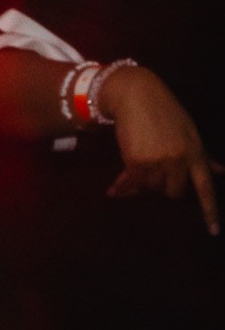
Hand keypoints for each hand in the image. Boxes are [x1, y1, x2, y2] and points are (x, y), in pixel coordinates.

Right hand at [100, 65, 221, 234]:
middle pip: (174, 192)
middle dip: (164, 185)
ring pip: (151, 188)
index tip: (214, 232)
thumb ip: (203, 157)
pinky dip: (124, 185)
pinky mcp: (137, 163)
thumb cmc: (166, 112)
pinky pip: (133, 184)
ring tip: (137, 164)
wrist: (138, 96)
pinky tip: (114, 189)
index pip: (206, 187)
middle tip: (155, 168)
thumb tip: (221, 171)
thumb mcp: (190, 133)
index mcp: (195, 153)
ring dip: (143, 181)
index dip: (209, 212)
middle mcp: (179, 161)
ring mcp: (158, 163)